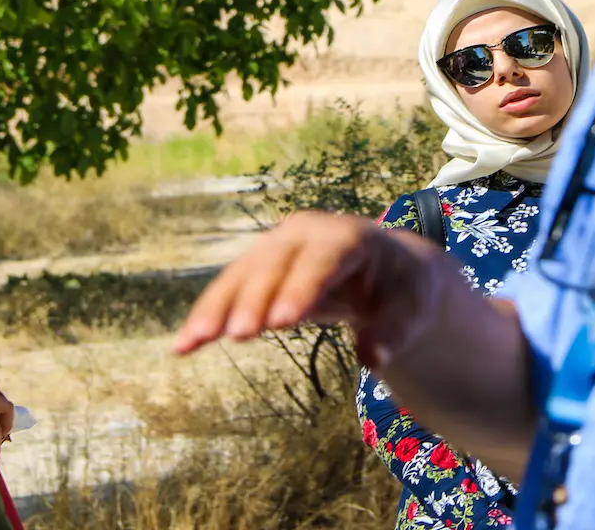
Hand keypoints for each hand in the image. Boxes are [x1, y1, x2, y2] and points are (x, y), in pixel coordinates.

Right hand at [173, 211, 446, 368]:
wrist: (386, 268)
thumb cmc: (401, 289)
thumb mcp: (410, 309)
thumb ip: (393, 332)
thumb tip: (372, 359)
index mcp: (349, 237)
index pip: (323, 260)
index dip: (302, 287)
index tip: (283, 321)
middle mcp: (307, 233)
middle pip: (275, 265)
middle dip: (255, 298)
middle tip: (239, 335)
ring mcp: (277, 246)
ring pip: (242, 275)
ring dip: (217, 308)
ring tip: (193, 342)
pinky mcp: (259, 266)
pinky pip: (229, 290)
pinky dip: (208, 316)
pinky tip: (183, 345)